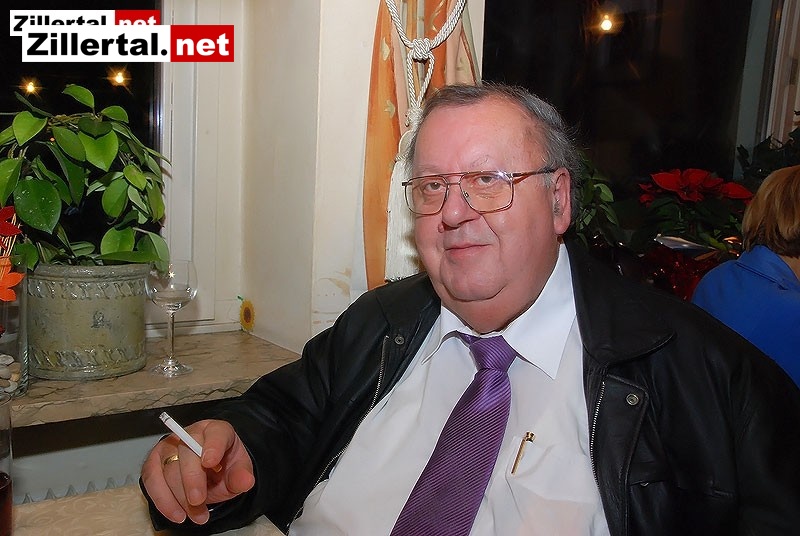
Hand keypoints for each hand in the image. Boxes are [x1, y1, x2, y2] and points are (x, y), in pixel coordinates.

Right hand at [141, 419, 255, 524]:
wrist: (209, 473)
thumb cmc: (224, 467)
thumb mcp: (238, 472)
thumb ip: (241, 476)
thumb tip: (245, 481)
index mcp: (217, 431)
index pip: (215, 432)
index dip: (212, 445)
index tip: (210, 462)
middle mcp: (191, 434)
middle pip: (186, 452)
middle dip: (192, 480)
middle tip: (198, 502)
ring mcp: (169, 446)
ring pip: (167, 468)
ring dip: (179, 496)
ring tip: (195, 515)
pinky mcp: (154, 462)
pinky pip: (151, 480)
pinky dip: (162, 500)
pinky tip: (176, 514)